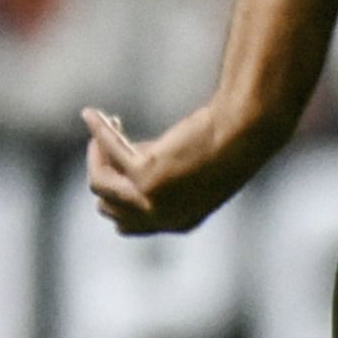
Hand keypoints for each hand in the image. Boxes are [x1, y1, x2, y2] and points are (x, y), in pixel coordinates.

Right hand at [81, 104, 274, 234]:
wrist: (246, 132)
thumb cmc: (228, 145)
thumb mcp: (189, 169)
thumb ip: (156, 170)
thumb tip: (121, 156)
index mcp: (179, 223)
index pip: (127, 223)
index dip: (119, 196)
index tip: (117, 168)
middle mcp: (162, 218)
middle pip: (108, 206)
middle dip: (104, 175)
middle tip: (106, 147)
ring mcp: (151, 200)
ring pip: (100, 183)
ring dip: (96, 156)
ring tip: (103, 126)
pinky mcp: (145, 175)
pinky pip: (110, 150)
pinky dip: (99, 131)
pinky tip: (91, 114)